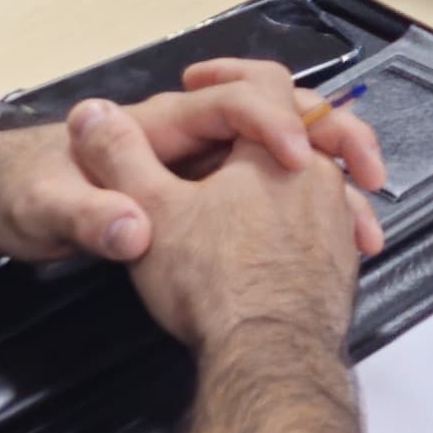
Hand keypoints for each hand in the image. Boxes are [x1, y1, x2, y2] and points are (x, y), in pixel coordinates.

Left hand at [0, 59, 392, 268]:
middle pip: (284, 115)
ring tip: (367, 218)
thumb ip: (88, 218)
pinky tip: (339, 240)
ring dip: (337, 177)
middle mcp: (191, 137)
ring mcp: (206, 164)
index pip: (236, 101)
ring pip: (292, 152)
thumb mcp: (46, 208)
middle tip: (367, 172)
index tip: (296, 160)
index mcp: (162, 125)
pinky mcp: (211, 194)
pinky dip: (321, 206)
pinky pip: (281, 187)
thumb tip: (128, 228)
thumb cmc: (24, 193)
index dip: (272, 123)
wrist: (4, 201)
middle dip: (333, 136)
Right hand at [58, 92, 370, 355]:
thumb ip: (120, 157)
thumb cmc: (213, 283)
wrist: (268, 359)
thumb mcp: (149, 210)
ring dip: (293, 168)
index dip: (228, 73)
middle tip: (243, 123)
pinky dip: (306, 213)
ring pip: (324, 173)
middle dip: (272, 120)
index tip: (200, 77)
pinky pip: (332, 218)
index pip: (267, 83)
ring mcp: (337, 220)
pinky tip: (277, 234)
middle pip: (307, 124)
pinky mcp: (341, 261)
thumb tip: (91, 115)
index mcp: (274, 151)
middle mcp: (320, 177)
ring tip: (260, 179)